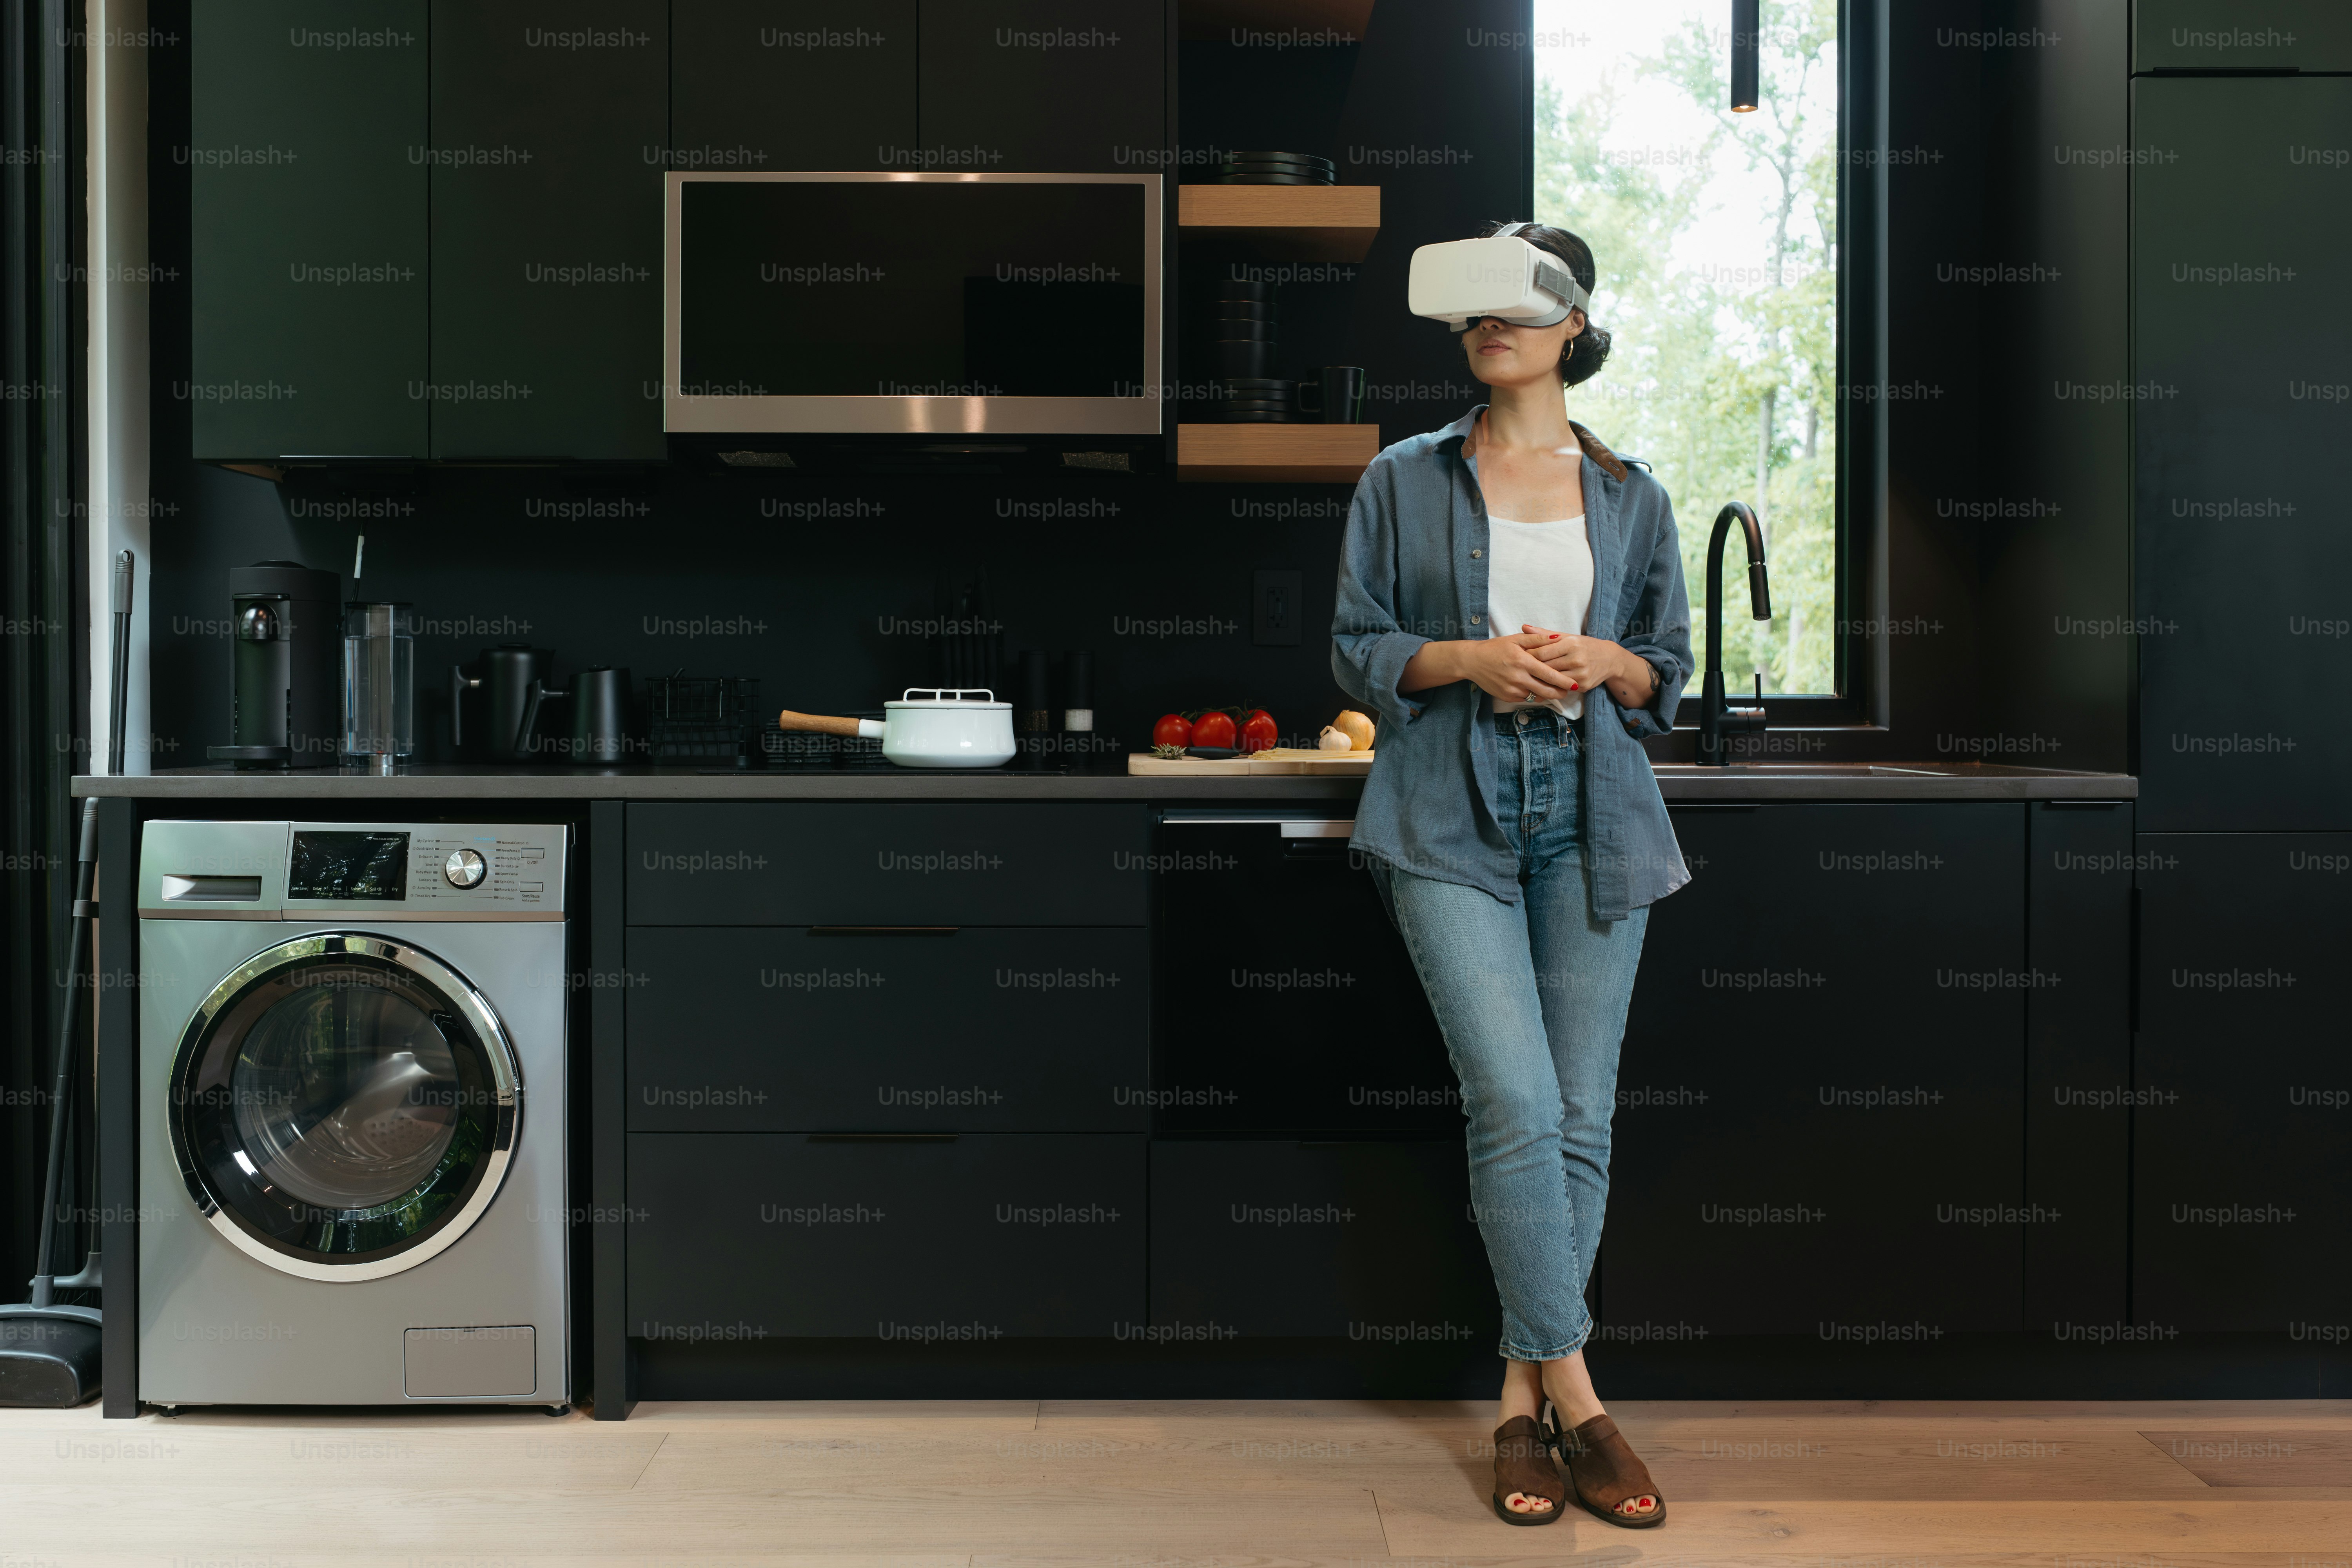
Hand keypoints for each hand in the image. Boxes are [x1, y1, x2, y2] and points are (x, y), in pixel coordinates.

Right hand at [1397, 634, 1581, 702]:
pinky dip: (1534, 695)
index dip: (1564, 681)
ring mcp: (1512, 689)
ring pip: (1537, 696)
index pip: (1549, 674)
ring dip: (1548, 694)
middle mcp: (1518, 678)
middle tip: (1569, 690)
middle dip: (1560, 692)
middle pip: (1546, 690)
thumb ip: (1538, 638)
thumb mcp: (1516, 639)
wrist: (1472, 661)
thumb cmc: (1495, 648)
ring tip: (1556, 690)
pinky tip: (1538, 690)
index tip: (1575, 684)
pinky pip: (1526, 699)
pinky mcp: (1507, 697)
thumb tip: (1558, 637)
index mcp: (1523, 662)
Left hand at [1520, 626, 1633, 693]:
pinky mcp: (1583, 686)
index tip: (1519, 657)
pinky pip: (1561, 688)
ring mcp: (1580, 673)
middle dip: (1531, 669)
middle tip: (1518, 670)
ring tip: (1527, 678)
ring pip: (1552, 680)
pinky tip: (1542, 686)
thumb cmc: (1584, 645)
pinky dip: (1551, 687)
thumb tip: (1524, 627)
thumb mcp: (1567, 636)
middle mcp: (1576, 658)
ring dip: (1539, 680)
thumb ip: (1544, 634)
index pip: (1542, 652)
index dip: (1528, 656)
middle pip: (1546, 667)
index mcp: (1570, 643)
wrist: (1609, 659)